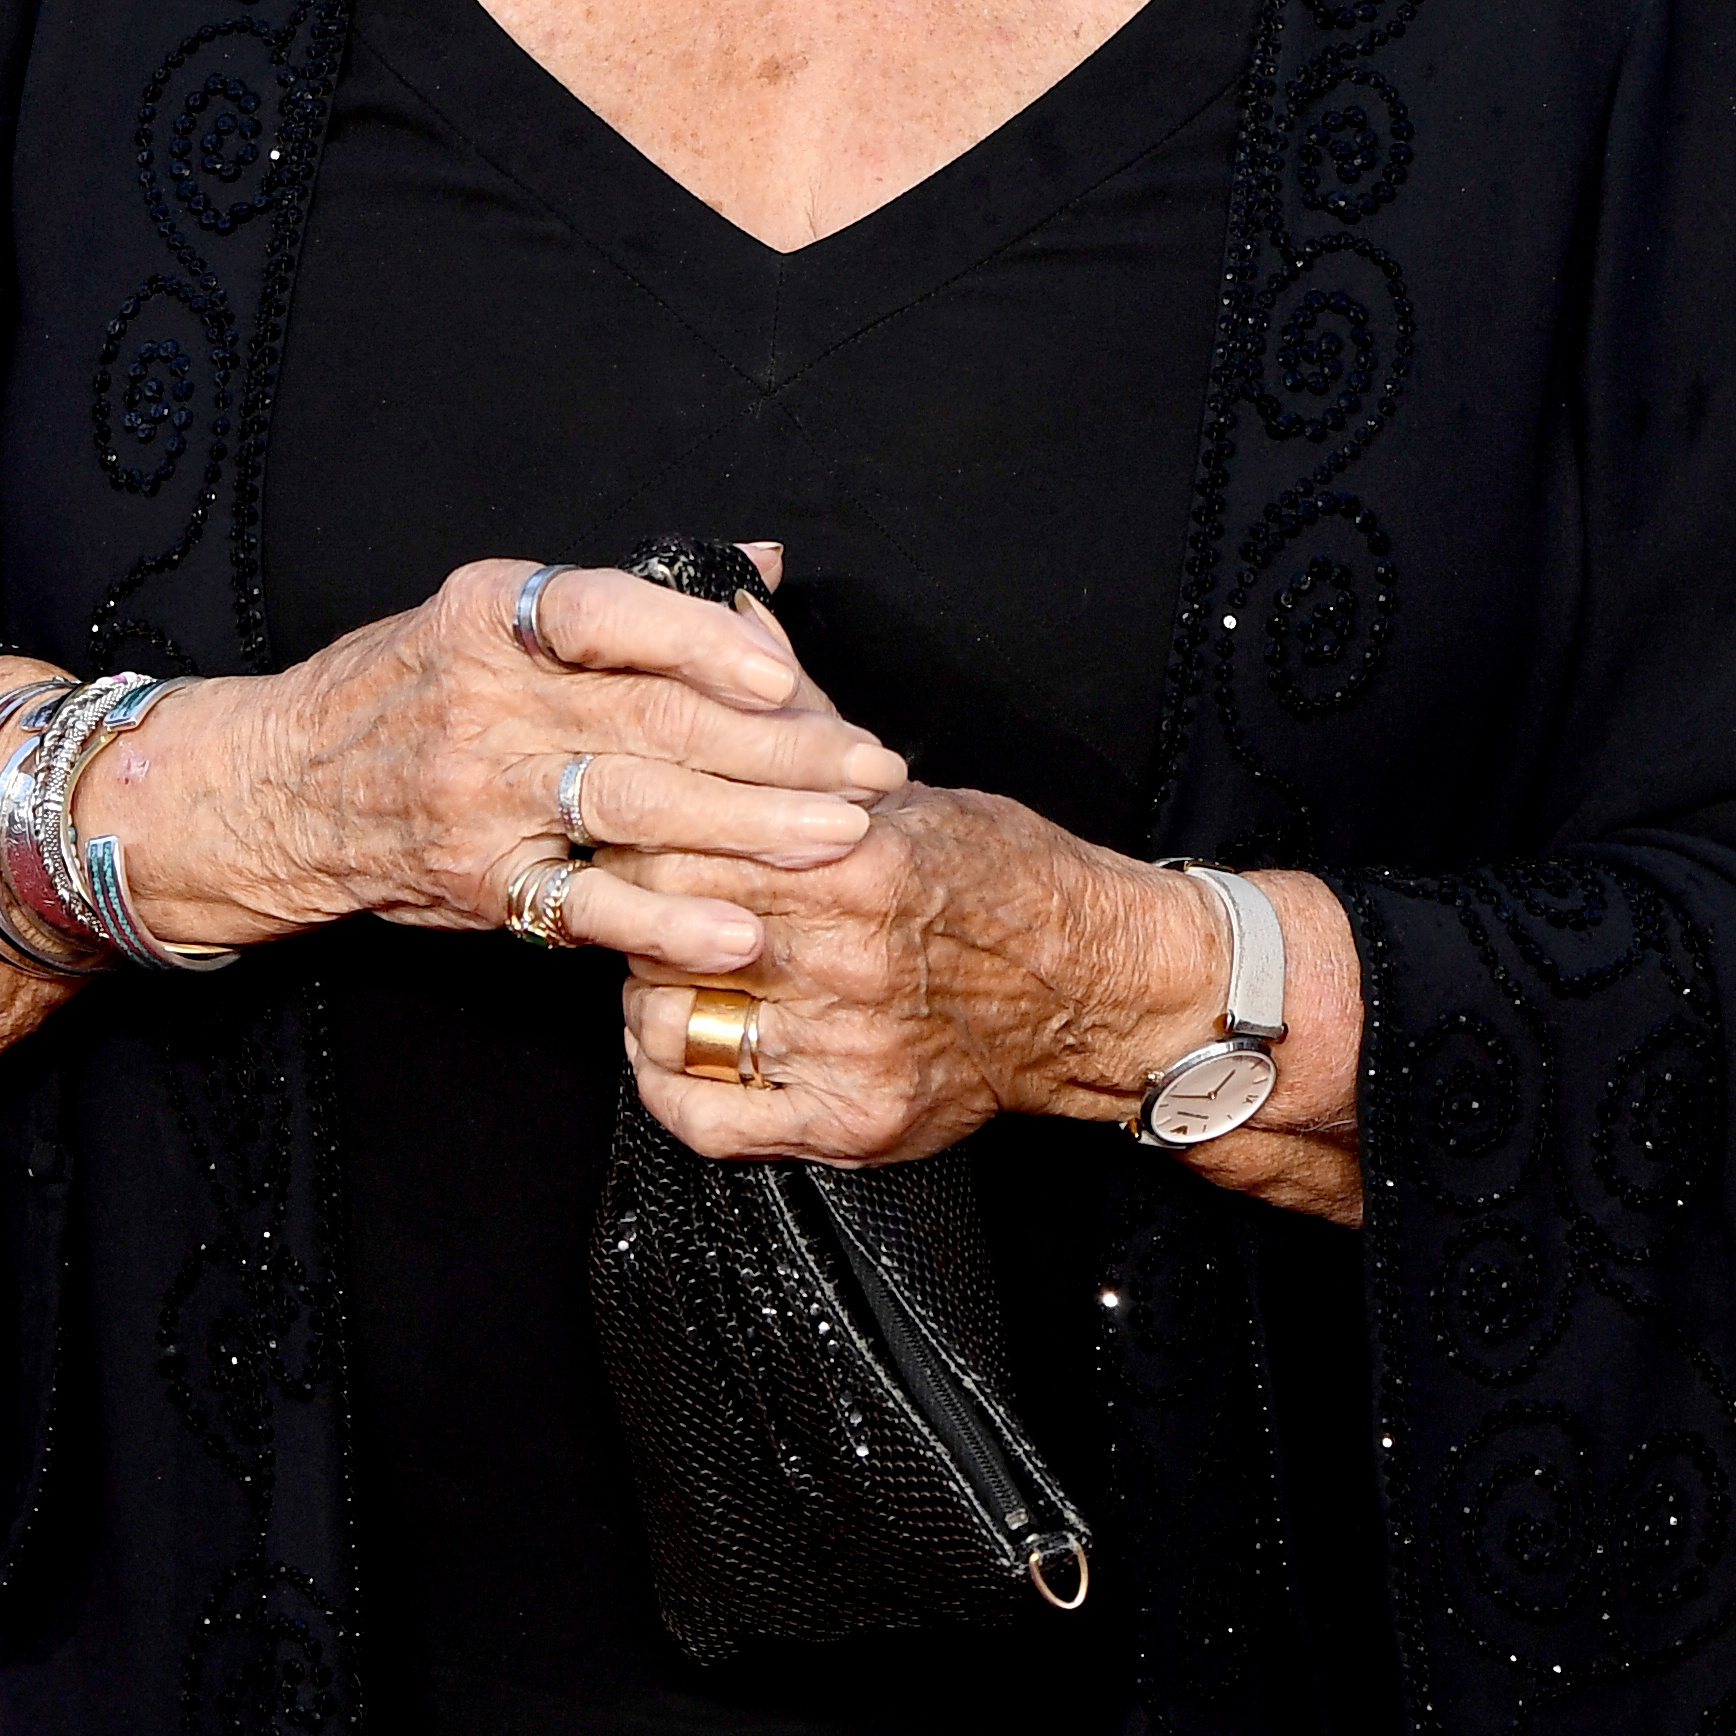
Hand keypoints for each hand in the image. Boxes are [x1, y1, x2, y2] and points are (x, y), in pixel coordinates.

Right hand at [0, 560, 903, 1091]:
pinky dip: (666, 919)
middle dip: (776, 745)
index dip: (703, 637)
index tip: (789, 668)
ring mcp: (476, 793)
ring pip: (633, 806)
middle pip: (649, 716)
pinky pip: (585, 903)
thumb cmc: (398, 695)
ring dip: (751, 827)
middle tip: (872, 763)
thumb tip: (762, 557)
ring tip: (846, 837)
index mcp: (486, 612)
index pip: (607, 608)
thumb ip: (628, 598)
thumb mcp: (486, 616)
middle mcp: (479, 695)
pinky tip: (739, 928)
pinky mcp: (477, 879)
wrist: (265, 791)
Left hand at [622, 786, 1366, 1224]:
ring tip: (671, 971)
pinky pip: (707, 1119)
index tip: (637, 833)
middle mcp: (845, 956)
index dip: (641, 836)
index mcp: (851, 858)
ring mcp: (847, 1046)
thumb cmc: (1006, 878)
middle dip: (638, 912)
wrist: (1098, 987)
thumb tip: (738, 615)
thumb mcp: (904, 786)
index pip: (678, 842)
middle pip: (664, 928)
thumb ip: (802, 719)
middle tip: (641, 903)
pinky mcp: (851, 1118)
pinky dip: (670, 1086)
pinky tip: (681, 1050)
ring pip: (669, 1022)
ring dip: (651, 995)